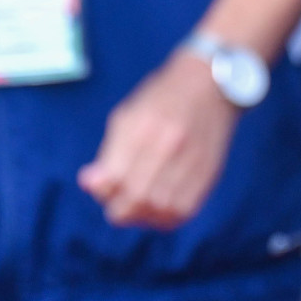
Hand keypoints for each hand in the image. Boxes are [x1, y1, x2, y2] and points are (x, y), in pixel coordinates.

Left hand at [78, 49, 239, 227]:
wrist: (212, 84)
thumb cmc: (162, 99)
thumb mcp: (128, 115)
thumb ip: (108, 152)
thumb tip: (88, 184)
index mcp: (143, 127)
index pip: (114, 179)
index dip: (102, 191)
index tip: (102, 187)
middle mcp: (169, 145)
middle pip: (137, 198)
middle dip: (120, 209)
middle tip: (118, 205)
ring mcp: (192, 159)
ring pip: (160, 210)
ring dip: (144, 216)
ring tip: (139, 207)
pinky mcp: (209, 171)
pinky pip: (185, 210)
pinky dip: (167, 217)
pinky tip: (160, 207)